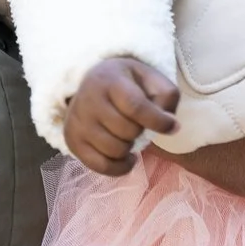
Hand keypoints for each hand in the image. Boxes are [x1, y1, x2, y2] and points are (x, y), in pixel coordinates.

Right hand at [66, 57, 180, 175]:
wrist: (93, 82)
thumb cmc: (128, 83)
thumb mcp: (151, 78)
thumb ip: (166, 96)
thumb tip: (170, 125)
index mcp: (109, 79)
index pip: (135, 106)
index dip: (158, 121)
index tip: (173, 127)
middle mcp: (88, 99)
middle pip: (127, 131)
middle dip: (141, 131)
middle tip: (139, 124)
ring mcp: (77, 121)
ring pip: (114, 150)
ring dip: (130, 148)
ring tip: (129, 137)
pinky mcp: (72, 140)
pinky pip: (100, 166)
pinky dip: (119, 167)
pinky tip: (126, 157)